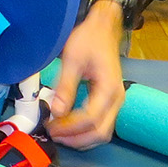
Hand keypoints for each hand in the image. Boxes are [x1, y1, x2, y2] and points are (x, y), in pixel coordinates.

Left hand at [45, 6, 125, 148]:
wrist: (103, 28)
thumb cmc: (88, 39)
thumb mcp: (73, 60)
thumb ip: (65, 87)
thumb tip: (56, 112)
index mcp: (109, 88)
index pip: (90, 119)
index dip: (69, 127)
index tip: (50, 126)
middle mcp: (117, 99)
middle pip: (100, 132)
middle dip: (76, 138)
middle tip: (53, 134)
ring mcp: (116, 102)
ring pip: (103, 132)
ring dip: (81, 138)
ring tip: (59, 134)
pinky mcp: (110, 101)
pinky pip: (102, 125)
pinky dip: (86, 132)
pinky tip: (69, 128)